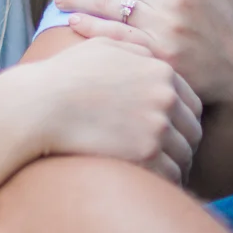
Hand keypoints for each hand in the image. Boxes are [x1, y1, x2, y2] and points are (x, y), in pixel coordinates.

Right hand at [3, 37, 203, 184]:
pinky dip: (162, 182)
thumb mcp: (104, 47)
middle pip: (192, 133)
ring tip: (158, 176)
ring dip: (174, 167)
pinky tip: (149, 185)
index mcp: (161, 72)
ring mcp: (157, 126)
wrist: (40, 105)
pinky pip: (169, 175)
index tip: (172, 135)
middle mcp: (166, 98)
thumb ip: (135, 50)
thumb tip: (151, 58)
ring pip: (184, 157)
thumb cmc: (65, 75)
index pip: (192, 105)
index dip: (183, 123)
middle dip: (182, 147)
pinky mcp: (144, 154)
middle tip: (168, 160)